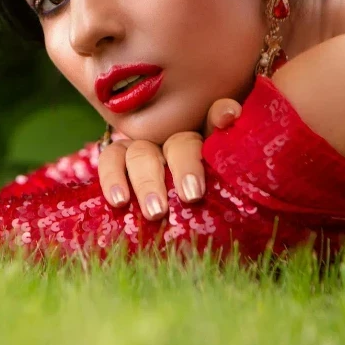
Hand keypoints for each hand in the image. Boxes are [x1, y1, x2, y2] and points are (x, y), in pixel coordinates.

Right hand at [98, 98, 241, 219]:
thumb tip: (231, 123)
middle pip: (180, 143)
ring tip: (155, 212)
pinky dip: (112, 178)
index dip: (221, 114)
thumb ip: (234, 169)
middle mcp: (175, 141)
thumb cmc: (207, 207)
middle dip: (185, 166)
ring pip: (142, 153)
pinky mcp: (118, 160)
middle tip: (191, 196)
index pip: (215, 120)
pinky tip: (118, 201)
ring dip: (147, 180)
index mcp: (208, 144)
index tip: (228, 116)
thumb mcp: (225, 188)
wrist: (165, 231)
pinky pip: (111, 160)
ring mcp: (144, 148)